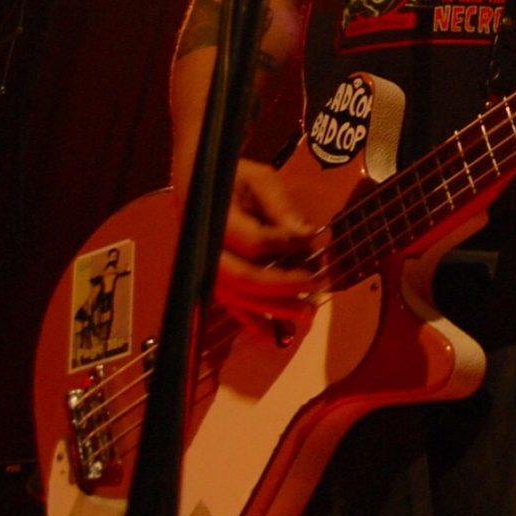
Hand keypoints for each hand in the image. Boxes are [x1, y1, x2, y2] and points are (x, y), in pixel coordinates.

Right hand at [215, 160, 322, 321]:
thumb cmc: (235, 178)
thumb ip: (281, 206)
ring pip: (235, 297)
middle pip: (241, 277)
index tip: (315, 240)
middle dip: (281, 285)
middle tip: (315, 283)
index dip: (286, 243)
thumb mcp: (261, 179)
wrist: (200, 180)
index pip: (252, 240)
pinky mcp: (213, 279)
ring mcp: (205, 266)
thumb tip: (306, 236)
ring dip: (272, 309)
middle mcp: (204, 247)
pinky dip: (252, 322)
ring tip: (308, 313)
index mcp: (214, 216)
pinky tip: (275, 337)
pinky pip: (230, 306)